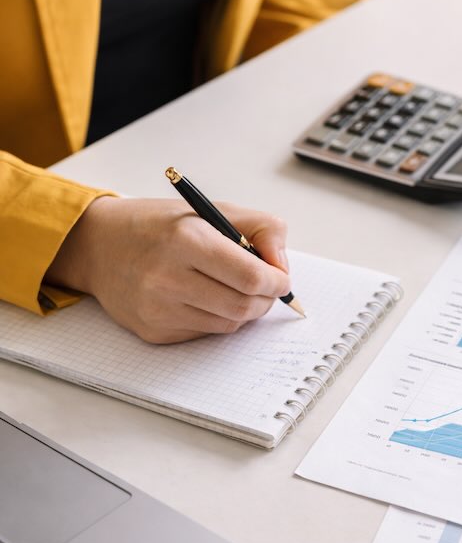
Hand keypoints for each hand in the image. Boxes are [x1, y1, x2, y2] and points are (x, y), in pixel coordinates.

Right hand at [45, 196, 291, 342]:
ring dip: (242, 310)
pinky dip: (215, 318)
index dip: (277, 282)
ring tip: (232, 289)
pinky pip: (204, 333)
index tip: (281, 279)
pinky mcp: (154, 331)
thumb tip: (282, 268)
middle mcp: (167, 277)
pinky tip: (201, 298)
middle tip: (266, 289)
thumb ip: (259, 229)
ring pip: (228, 324)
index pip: (251, 276)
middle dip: (265, 300)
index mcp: (186, 239)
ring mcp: (158, 309)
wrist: (99, 246)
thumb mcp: (211, 209)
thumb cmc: (159, 226)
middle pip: (243, 306)